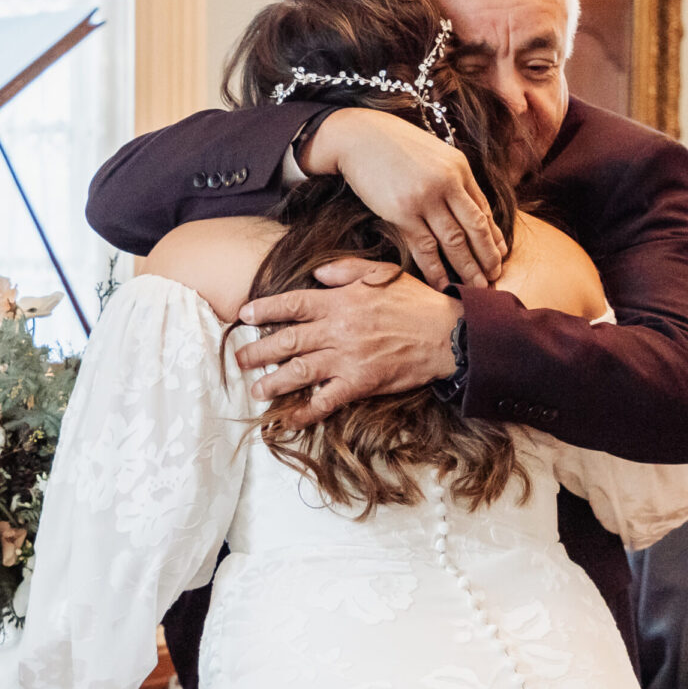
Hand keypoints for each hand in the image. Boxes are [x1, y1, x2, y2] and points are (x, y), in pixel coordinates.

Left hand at [236, 258, 462, 424]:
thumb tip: (316, 272)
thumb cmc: (416, 303)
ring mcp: (347, 357)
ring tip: (257, 389)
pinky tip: (290, 418)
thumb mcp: (381, 273)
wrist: (448, 335)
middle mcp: (338, 329)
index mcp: (340, 301)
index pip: (293, 304)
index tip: (245, 314)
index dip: (265, 309)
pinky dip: (305, 411)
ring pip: (299, 371)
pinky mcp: (360, 383)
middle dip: (259, 350)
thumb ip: (345, 270)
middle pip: (287, 340)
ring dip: (273, 382)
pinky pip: (325, 400)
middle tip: (239, 359)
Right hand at [301, 108, 506, 290]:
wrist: (356, 136)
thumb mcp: (431, 155)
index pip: (483, 208)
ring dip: (467, 268)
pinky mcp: (402, 212)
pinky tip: (443, 284)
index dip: (493, 236)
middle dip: (487, 257)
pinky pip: (424, 248)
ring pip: (454, 242)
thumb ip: (451, 179)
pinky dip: (435, 269)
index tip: (500, 256)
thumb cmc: (392, 146)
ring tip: (476, 288)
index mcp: (458, 166)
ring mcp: (425, 198)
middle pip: (475, 228)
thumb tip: (468, 208)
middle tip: (494, 280)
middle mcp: (447, 182)